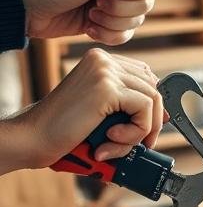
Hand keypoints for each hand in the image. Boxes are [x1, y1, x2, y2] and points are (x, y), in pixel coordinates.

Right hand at [0, 49, 165, 174]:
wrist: (32, 138)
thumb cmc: (63, 129)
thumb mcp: (101, 110)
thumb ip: (127, 105)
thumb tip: (165, 114)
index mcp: (101, 61)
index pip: (146, 78)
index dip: (150, 106)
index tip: (143, 129)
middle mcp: (104, 60)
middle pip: (153, 87)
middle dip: (149, 121)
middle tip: (133, 144)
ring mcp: (105, 71)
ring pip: (152, 100)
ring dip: (140, 131)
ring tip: (115, 146)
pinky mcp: (107, 88)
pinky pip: (144, 110)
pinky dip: (135, 132)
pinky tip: (110, 141)